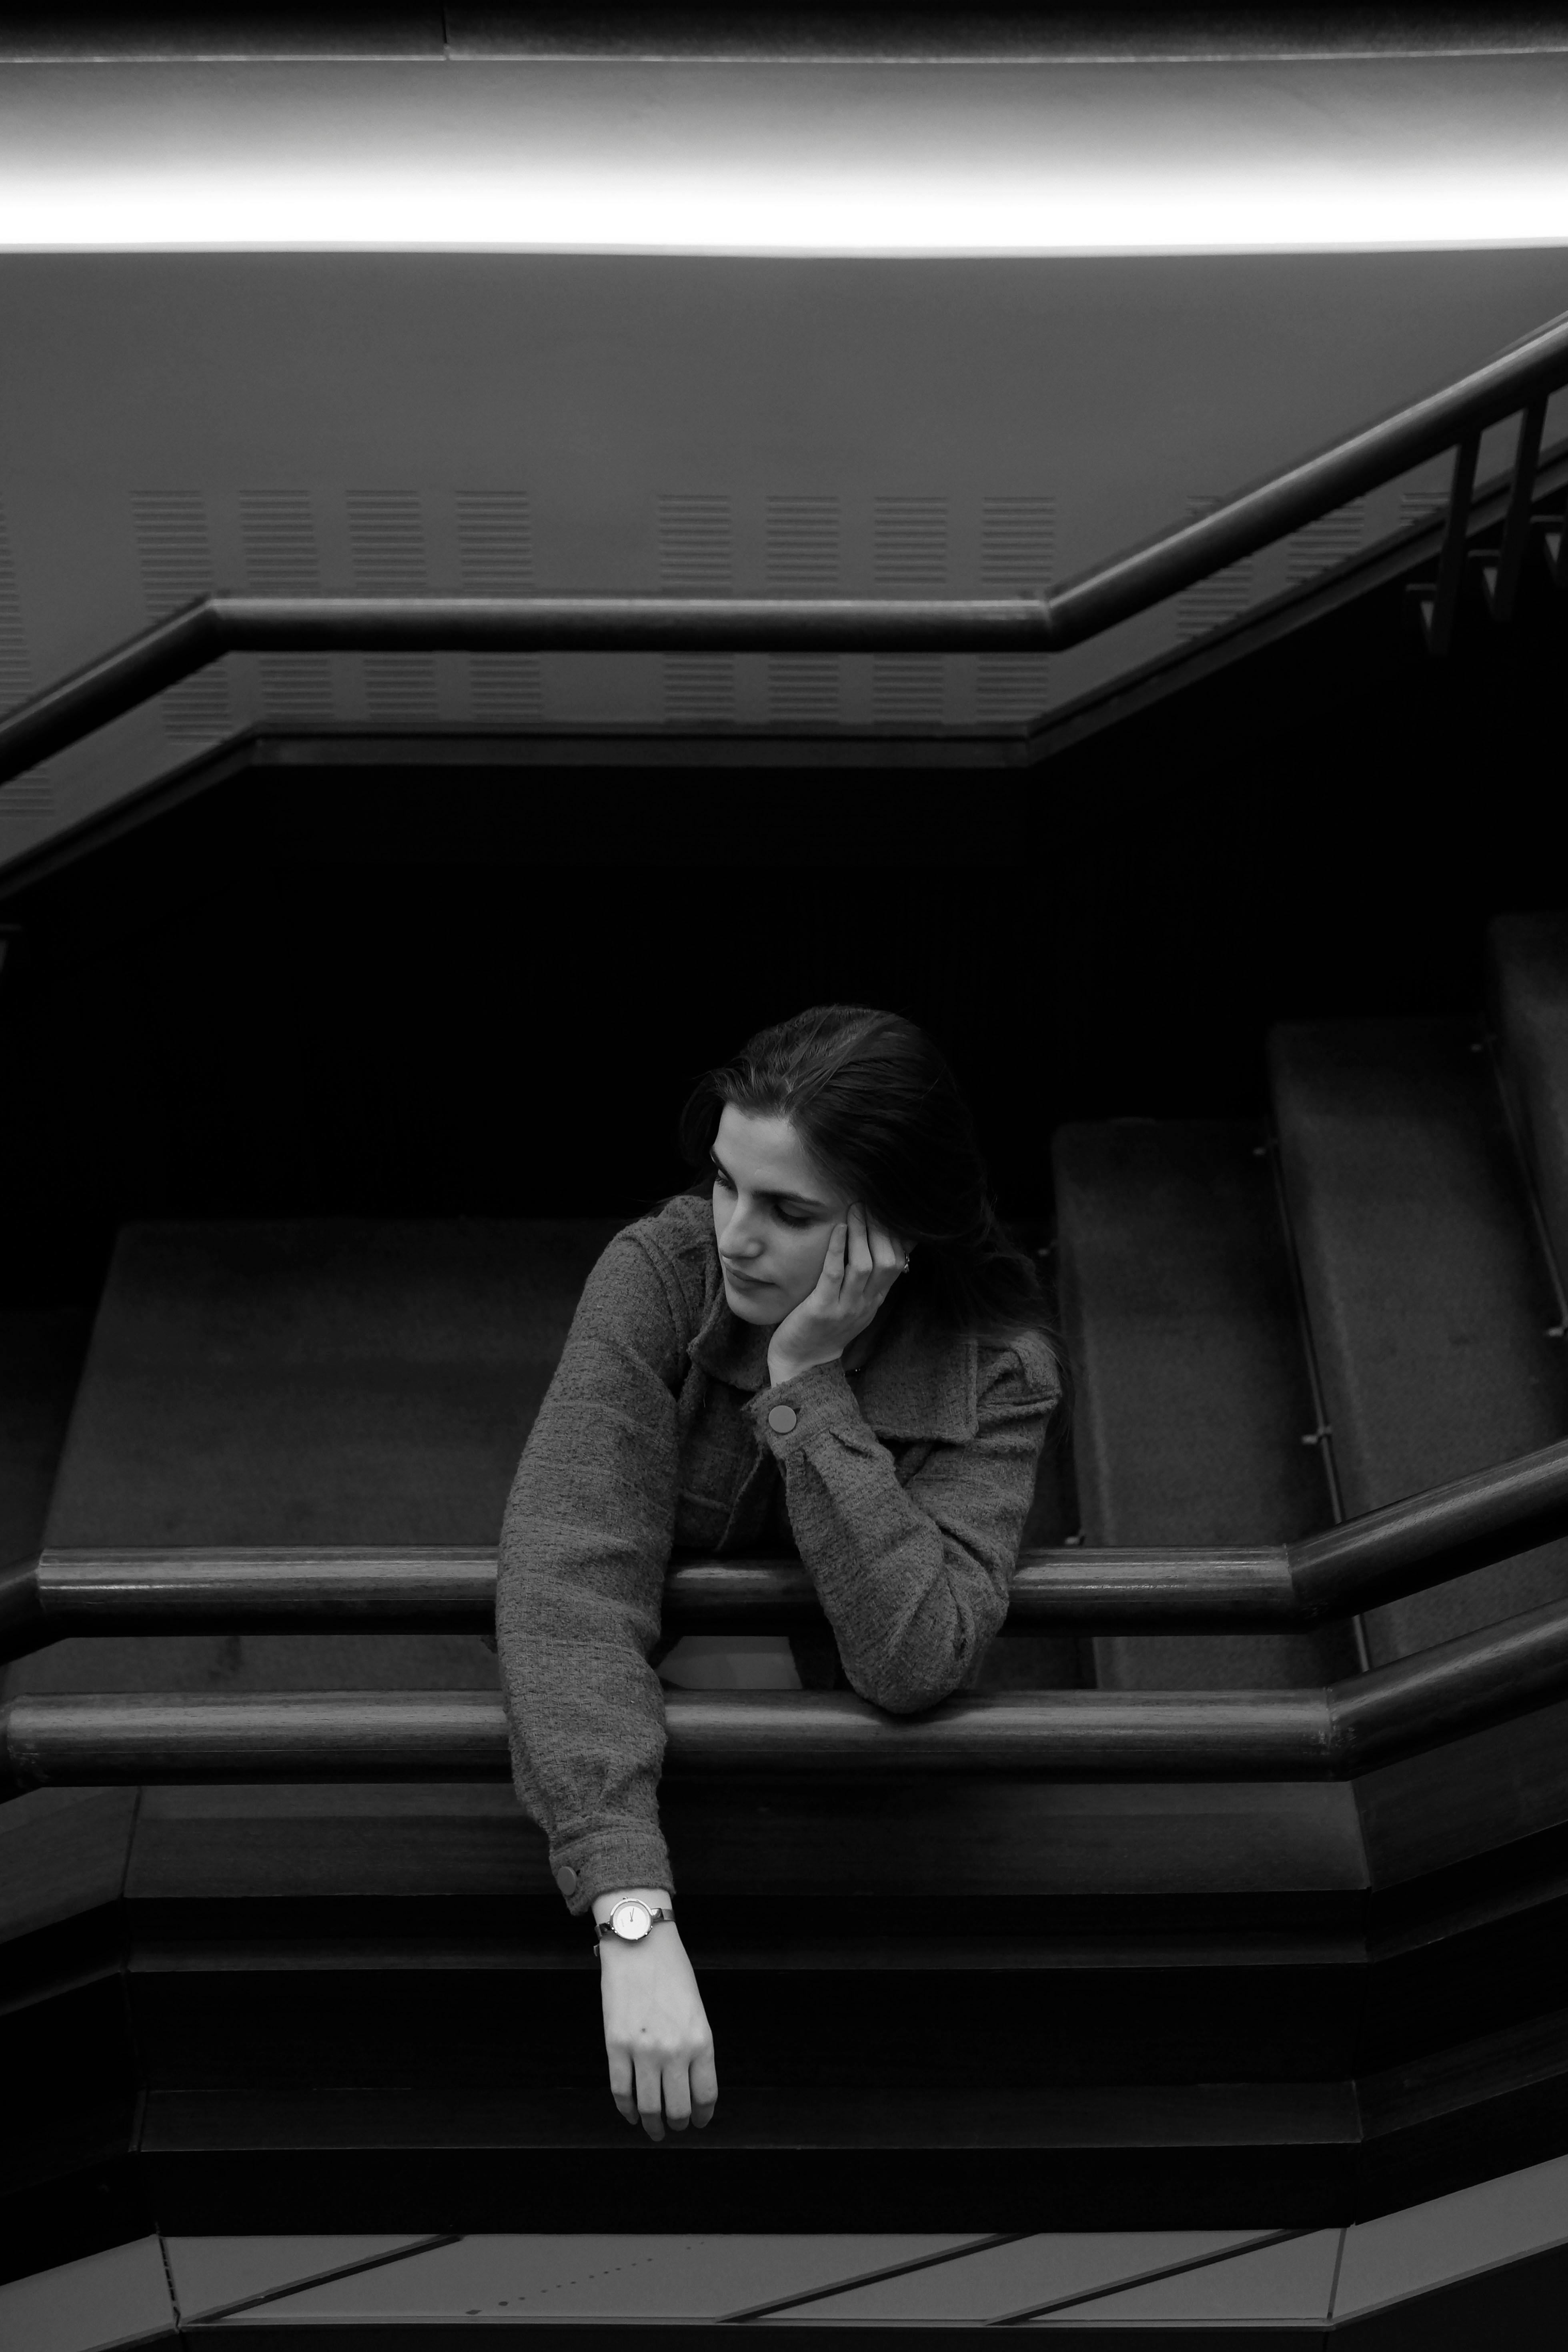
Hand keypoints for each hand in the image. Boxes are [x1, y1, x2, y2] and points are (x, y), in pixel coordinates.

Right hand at [600, 1925, 716, 2142]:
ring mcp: (643, 2050)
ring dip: (653, 2124)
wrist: (640, 1943)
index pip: (705, 2096)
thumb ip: (695, 2048)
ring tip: (654, 2127)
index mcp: (701, 2041)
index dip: (702, 2116)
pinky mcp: (615, 2046)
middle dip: (678, 2123)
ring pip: (649, 2107)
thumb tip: (690, 2084)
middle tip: (676, 2126)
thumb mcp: (697, 2011)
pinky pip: (620, 2091)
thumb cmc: (671, 1973)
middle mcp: (675, 2051)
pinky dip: (627, 2109)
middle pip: (678, 2109)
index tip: (699, 2122)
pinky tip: (631, 2113)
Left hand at [767, 1202, 907, 1383]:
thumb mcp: (853, 1303)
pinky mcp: (822, 1310)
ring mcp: (846, 1308)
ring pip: (864, 1266)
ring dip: (861, 1234)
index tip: (887, 1209)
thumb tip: (875, 1244)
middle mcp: (866, 1304)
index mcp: (875, 1300)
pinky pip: (834, 1275)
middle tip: (870, 1201)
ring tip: (854, 1209)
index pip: (898, 1262)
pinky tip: (837, 1229)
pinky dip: (837, 1250)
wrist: (802, 1365)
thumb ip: (865, 1278)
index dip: (896, 1234)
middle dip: (880, 1228)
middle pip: (887, 1261)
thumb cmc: (823, 1327)